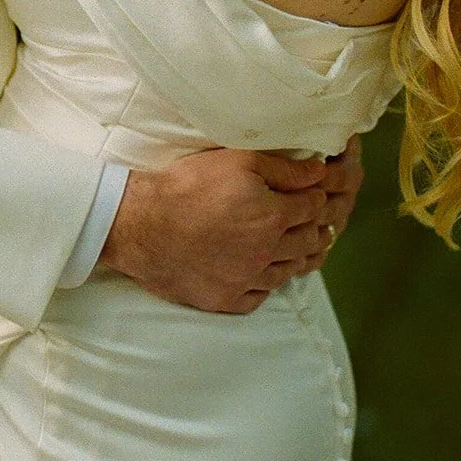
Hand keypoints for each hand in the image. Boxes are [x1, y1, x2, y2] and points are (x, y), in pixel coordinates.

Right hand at [98, 148, 332, 313]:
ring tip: (284, 246)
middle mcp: (267, 253)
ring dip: (290, 257)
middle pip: (307, 243)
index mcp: (273, 217)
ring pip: (286, 273)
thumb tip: (319, 172)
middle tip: (302, 220)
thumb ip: (283, 168)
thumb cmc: (186, 187)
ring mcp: (246, 280)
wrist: (141, 224)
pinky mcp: (225, 299)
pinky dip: (262, 285)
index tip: (306, 195)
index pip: (314, 209)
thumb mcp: (236, 161)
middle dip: (310, 228)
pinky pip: (258, 298)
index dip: (313, 198)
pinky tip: (255, 273)